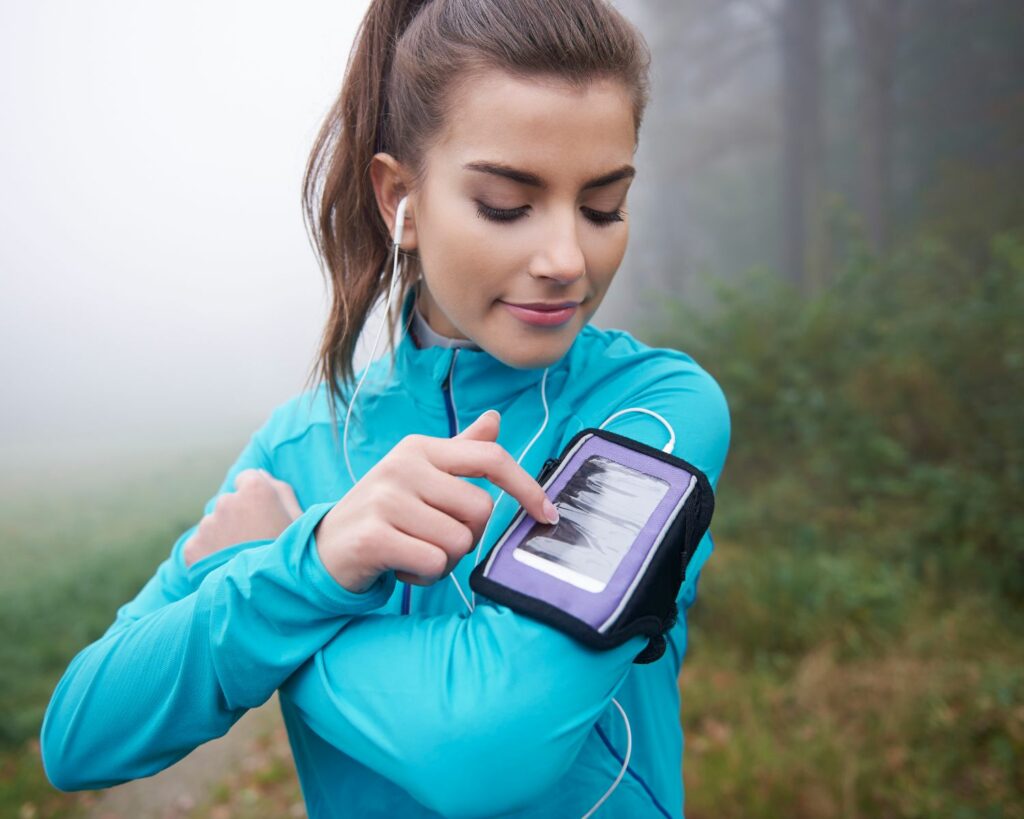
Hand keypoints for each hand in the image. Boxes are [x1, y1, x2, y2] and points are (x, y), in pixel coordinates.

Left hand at [183, 468, 302, 566]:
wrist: (272, 592)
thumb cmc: (293, 553)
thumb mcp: (298, 517)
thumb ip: (279, 489)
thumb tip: (260, 473)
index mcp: (255, 489)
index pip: (247, 478)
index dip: (256, 497)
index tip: (263, 515)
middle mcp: (227, 501)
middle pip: (229, 502)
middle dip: (237, 516)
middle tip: (254, 541)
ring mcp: (207, 525)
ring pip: (214, 524)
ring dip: (223, 535)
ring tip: (242, 558)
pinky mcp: (193, 547)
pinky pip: (200, 544)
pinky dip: (209, 554)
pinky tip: (227, 567)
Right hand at [313, 410, 558, 593]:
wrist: (325, 548)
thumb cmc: (385, 512)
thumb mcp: (420, 475)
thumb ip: (461, 450)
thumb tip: (494, 419)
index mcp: (421, 449)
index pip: (490, 459)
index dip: (526, 487)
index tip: (548, 513)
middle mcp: (403, 467)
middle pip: (481, 510)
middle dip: (468, 536)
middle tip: (435, 538)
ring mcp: (385, 500)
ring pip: (459, 542)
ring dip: (444, 560)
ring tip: (414, 551)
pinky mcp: (373, 536)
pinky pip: (433, 564)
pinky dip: (425, 577)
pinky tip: (402, 567)